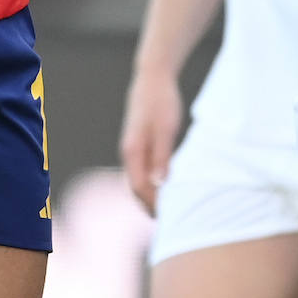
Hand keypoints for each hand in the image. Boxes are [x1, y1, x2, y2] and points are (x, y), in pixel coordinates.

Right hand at [120, 68, 182, 214]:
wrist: (153, 76)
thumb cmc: (161, 101)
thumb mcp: (166, 129)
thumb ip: (162, 156)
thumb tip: (159, 184)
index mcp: (133, 150)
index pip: (139, 187)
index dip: (152, 205)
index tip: (169, 217)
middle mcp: (128, 151)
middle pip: (135, 187)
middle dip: (149, 205)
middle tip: (168, 221)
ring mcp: (132, 146)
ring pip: (138, 178)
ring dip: (150, 195)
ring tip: (168, 208)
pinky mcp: (138, 141)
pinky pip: (142, 169)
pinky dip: (150, 182)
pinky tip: (165, 185)